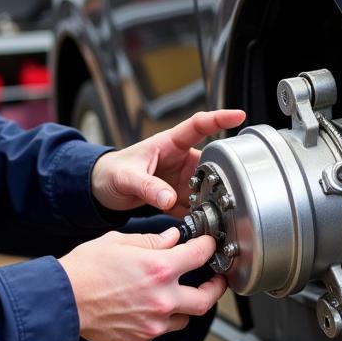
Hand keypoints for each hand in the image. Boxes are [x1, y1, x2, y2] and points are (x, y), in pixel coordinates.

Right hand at [59, 228, 226, 340]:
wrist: (59, 302)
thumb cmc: (84, 270)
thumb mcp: (119, 242)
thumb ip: (152, 241)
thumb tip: (173, 239)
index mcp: (159, 269)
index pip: (200, 255)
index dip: (208, 247)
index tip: (207, 246)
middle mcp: (161, 299)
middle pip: (206, 299)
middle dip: (214, 288)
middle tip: (215, 280)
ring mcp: (152, 323)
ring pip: (185, 319)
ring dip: (185, 306)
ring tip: (177, 295)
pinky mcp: (140, 339)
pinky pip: (161, 330)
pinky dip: (161, 319)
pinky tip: (149, 308)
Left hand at [90, 109, 244, 214]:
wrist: (102, 190)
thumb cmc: (112, 172)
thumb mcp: (126, 177)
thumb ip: (147, 187)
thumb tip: (169, 199)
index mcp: (170, 144)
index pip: (198, 126)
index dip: (219, 119)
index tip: (238, 116)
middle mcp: (181, 160)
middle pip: (211, 164)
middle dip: (220, 177)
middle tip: (221, 192)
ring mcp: (182, 180)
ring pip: (207, 188)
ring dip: (209, 201)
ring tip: (208, 214)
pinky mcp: (179, 199)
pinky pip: (196, 207)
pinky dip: (199, 216)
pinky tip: (199, 224)